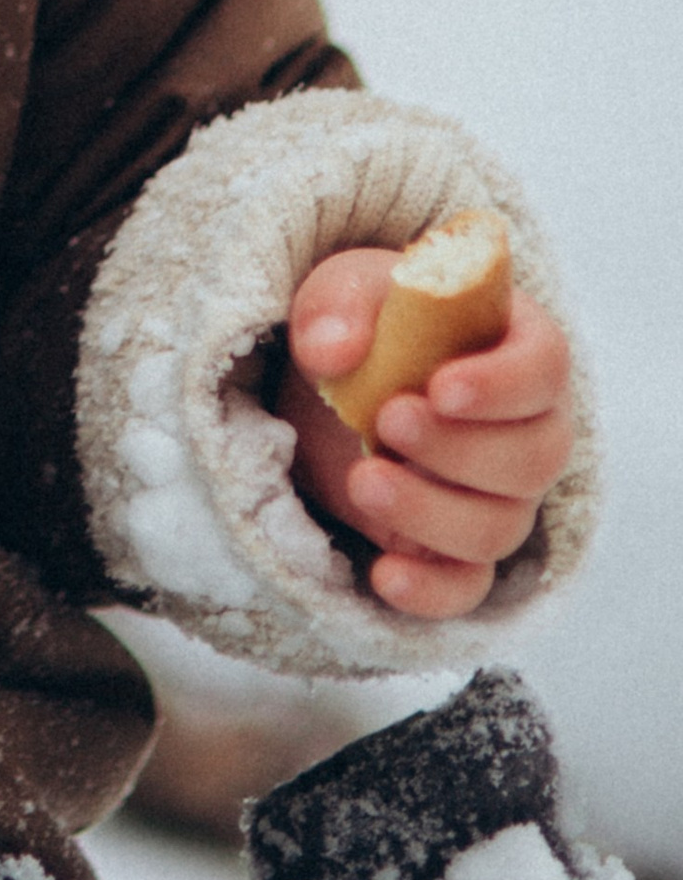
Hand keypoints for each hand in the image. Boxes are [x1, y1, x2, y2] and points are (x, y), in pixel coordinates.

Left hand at [281, 247, 574, 618]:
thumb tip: (335, 349)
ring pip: (498, 526)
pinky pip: (467, 586)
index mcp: (517, 348)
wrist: (339, 378)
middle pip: (533, 459)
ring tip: (361, 479)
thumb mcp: (343, 289)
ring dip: (431, 511)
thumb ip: (338, 307)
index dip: (503, 384)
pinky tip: (384, 575)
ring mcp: (500, 496)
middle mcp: (528, 429)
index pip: (544, 368)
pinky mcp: (457, 547)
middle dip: (459, 449)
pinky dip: (431, 590)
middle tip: (388, 422)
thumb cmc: (367, 319)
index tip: (441, 388)